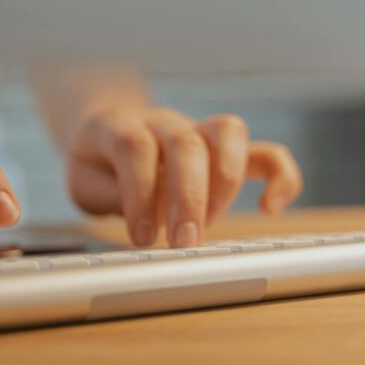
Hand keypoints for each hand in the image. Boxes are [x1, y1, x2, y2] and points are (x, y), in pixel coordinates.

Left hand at [66, 107, 302, 246]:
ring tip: (210, 225)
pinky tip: (270, 207)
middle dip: (189, 197)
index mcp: (118, 125)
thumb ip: (112, 196)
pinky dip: (278, 176)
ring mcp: (197, 130)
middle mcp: (162, 121)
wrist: (111, 132)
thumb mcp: (85, 184)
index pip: (135, 147)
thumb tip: (149, 220)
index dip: (140, 192)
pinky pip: (264, 152)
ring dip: (225, 183)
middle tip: (184, 242)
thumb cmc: (99, 165)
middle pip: (186, 142)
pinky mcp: (225, 150)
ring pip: (228, 132)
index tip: (142, 237)